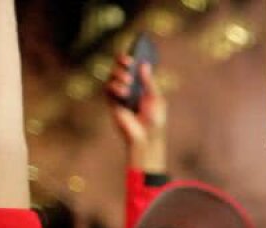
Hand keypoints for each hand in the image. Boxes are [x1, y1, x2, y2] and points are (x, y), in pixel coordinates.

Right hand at [105, 54, 167, 170]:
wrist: (147, 137)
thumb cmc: (155, 120)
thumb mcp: (156, 99)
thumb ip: (149, 82)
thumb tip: (144, 64)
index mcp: (140, 84)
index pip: (133, 66)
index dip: (131, 57)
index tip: (134, 51)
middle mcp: (128, 86)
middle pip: (120, 67)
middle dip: (122, 61)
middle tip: (128, 60)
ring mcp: (119, 93)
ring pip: (112, 75)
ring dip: (120, 75)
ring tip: (129, 81)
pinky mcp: (112, 102)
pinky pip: (108, 88)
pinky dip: (115, 87)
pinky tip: (124, 92)